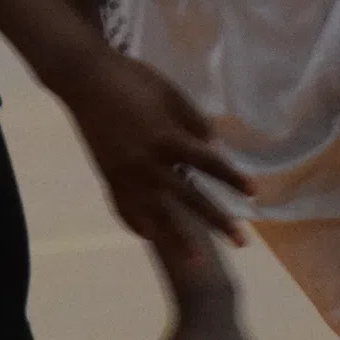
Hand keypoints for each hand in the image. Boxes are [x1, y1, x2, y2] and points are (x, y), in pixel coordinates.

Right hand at [52, 46, 252, 255]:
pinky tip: (152, 238)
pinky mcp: (108, 178)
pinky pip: (125, 210)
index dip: (233, 178)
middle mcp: (149, 164)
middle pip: (190, 199)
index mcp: (168, 138)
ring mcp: (126, 176)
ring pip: (157, 215)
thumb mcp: (170, 92)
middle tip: (241, 241)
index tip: (254, 194)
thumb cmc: (132, 79)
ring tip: (197, 260)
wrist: (85, 80)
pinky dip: (139, 226)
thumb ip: (193, 120)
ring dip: (178, 239)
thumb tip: (213, 145)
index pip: (209, 164)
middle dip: (217, 221)